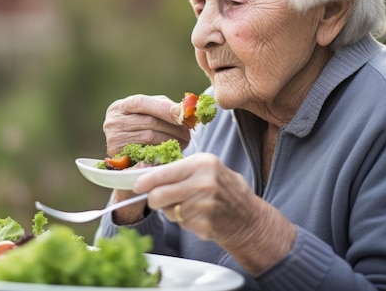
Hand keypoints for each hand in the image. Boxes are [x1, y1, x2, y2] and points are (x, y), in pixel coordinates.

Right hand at [103, 94, 190, 156]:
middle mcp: (113, 121)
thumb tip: (183, 109)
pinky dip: (160, 151)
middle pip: (148, 122)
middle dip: (173, 127)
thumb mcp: (149, 112)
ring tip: (184, 142)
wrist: (123, 148)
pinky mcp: (119, 156)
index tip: (182, 115)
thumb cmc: (140, 126)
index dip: (163, 109)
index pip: (141, 103)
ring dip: (170, 140)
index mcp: (120, 106)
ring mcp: (114, 139)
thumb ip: (164, 107)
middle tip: (188, 133)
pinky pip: (145, 153)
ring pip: (149, 137)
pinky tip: (171, 150)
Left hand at [133, 153, 296, 275]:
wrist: (248, 217)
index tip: (137, 186)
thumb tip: (148, 175)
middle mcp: (203, 182)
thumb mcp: (207, 169)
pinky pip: (179, 222)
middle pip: (159, 195)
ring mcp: (204, 204)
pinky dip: (183, 221)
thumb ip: (181, 171)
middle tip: (156, 200)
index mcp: (202, 163)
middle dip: (153, 199)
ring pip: (167, 211)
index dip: (145, 181)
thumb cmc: (224, 189)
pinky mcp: (203, 223)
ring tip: (189, 206)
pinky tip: (198, 217)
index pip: (163, 173)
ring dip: (171, 211)